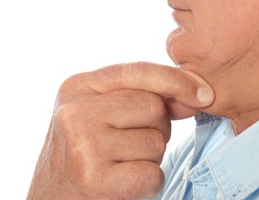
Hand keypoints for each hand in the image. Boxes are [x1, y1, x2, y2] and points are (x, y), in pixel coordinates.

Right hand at [27, 62, 213, 199]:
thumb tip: (198, 96)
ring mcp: (83, 145)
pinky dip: (149, 182)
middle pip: (153, 107)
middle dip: (155, 127)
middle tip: (130, 142)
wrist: (54, 194)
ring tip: (122, 162)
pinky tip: (124, 183)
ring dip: (150, 156)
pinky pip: (152, 173)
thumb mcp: (105, 110)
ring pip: (156, 141)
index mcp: (77, 86)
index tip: (204, 94)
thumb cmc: (88, 148)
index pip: (138, 71)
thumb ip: (146, 96)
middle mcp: (75, 112)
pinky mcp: (94, 180)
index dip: (176, 80)